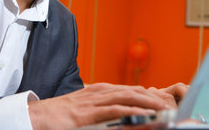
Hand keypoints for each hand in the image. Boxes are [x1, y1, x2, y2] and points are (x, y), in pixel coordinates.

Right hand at [28, 82, 188, 129]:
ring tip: (165, 110)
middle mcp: (100, 92)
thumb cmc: (58, 116)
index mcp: (100, 91)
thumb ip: (103, 111)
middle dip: (155, 98)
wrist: (36, 117)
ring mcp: (94, 100)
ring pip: (128, 97)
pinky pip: (114, 109)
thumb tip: (121, 118)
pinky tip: (143, 115)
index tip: (166, 104)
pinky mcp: (88, 112)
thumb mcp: (85, 111)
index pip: (132, 90)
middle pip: (135, 91)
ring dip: (149, 103)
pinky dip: (131, 111)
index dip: (151, 96)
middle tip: (172, 106)